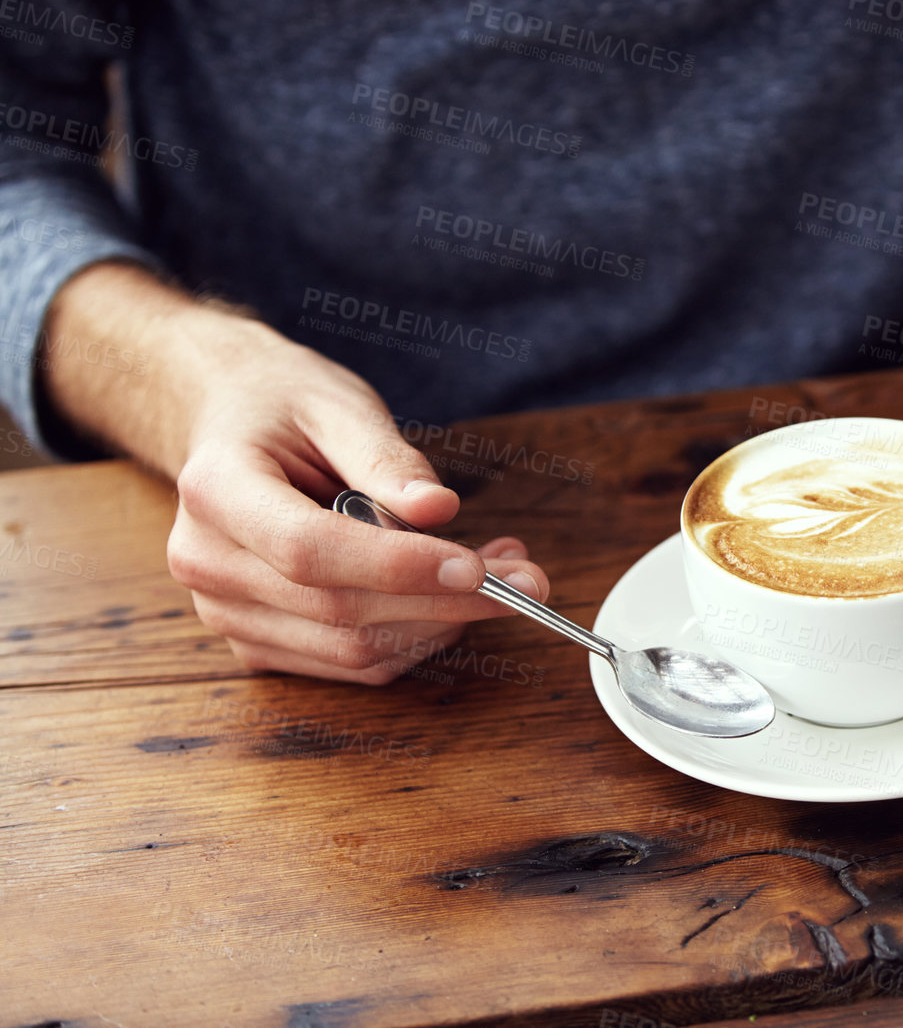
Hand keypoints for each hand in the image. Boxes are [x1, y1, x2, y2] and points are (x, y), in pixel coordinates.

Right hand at [162, 328, 550, 682]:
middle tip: (527, 576)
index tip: (477, 567)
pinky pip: (353, 662)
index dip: (397, 566)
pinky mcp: (260, 641)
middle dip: (447, 600)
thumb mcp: (337, 405)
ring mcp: (227, 612)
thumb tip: (437, 510)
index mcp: (216, 491)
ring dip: (445, 623)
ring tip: (506, 574)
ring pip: (354, 649)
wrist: (226, 425)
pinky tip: (459, 594)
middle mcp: (209, 563)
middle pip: (340, 610)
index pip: (310, 551)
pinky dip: (420, 636)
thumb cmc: (282, 405)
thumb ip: (386, 459)